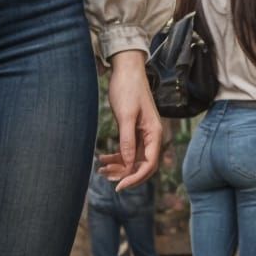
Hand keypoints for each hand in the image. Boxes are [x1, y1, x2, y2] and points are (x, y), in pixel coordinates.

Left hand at [96, 51, 163, 189]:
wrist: (126, 70)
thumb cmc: (127, 89)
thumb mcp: (125, 115)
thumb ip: (127, 140)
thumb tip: (127, 163)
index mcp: (154, 134)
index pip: (149, 165)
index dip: (135, 178)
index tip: (119, 186)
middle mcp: (151, 136)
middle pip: (142, 165)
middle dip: (125, 174)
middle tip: (105, 177)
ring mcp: (143, 134)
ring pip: (133, 159)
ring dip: (118, 167)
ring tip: (100, 170)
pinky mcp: (133, 130)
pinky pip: (127, 150)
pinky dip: (116, 156)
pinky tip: (103, 158)